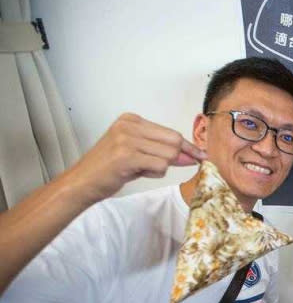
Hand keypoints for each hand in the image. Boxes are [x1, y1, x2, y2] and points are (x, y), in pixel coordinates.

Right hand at [69, 113, 204, 202]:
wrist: (82, 183)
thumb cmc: (110, 169)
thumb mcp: (138, 154)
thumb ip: (163, 151)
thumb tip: (193, 156)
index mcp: (132, 120)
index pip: (171, 132)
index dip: (187, 147)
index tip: (200, 156)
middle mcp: (129, 125)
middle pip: (174, 141)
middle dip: (179, 157)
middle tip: (173, 167)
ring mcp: (127, 139)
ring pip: (168, 154)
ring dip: (161, 168)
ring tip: (141, 169)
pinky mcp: (126, 156)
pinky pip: (160, 166)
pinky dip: (155, 173)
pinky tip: (137, 173)